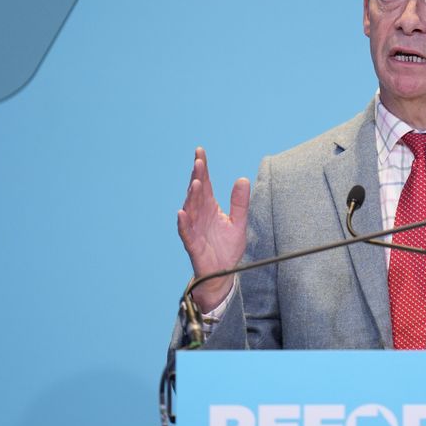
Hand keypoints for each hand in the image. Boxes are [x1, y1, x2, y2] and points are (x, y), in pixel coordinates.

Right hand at [177, 147, 249, 310]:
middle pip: (196, 192)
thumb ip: (240, 202)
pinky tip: (182, 212)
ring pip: (190, 209)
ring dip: (191, 197)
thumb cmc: (227, 247)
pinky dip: (183, 223)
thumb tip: (242, 178)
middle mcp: (199, 215)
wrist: (223, 273)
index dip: (202, 168)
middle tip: (198, 162)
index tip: (200, 151)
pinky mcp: (192, 244)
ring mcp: (194, 228)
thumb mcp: (239, 222)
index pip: (204, 183)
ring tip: (195, 183)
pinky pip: (186, 232)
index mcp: (210, 207)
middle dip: (197, 177)